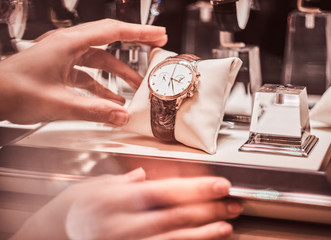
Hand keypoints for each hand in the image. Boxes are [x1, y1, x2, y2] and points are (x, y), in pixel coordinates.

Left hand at [0, 19, 166, 125]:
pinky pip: (87, 75)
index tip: (158, 35)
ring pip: (99, 62)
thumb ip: (94, 111)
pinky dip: (101, 87)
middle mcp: (67, 46)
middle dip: (133, 49)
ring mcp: (63, 57)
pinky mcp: (59, 70)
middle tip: (153, 51)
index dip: (139, 33)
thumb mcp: (60, 103)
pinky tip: (109, 101)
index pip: (113, 32)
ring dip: (117, 75)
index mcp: (69, 43)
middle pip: (109, 44)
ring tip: (135, 87)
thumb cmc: (13, 90)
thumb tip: (121, 115)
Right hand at [11, 169, 241, 239]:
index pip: (164, 192)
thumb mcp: (97, 184)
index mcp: (117, 199)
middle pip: (175, 214)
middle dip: (208, 207)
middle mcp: (124, 223)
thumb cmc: (78, 206)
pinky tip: (208, 236)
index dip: (196, 188)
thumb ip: (126, 180)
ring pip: (176, 236)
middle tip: (231, 200)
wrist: (57, 232)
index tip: (219, 183)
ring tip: (228, 221)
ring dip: (206, 229)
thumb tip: (147, 173)